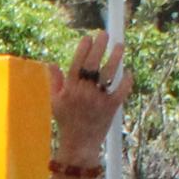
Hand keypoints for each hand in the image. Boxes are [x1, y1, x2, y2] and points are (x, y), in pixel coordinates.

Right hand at [49, 34, 129, 155]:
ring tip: (120, 45)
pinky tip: (128, 72)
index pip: (77, 64)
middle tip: (105, 34)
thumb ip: (54, 82)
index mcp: (70, 89)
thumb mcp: (55, 101)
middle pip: (93, 64)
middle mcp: (84, 92)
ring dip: (115, 58)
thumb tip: (51, 64)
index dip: (83, 49)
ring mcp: (98, 99)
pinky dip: (126, 81)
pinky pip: (121, 91)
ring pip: (108, 74)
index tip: (89, 37)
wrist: (79, 144)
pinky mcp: (111, 107)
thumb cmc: (66, 121)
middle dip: (99, 47)